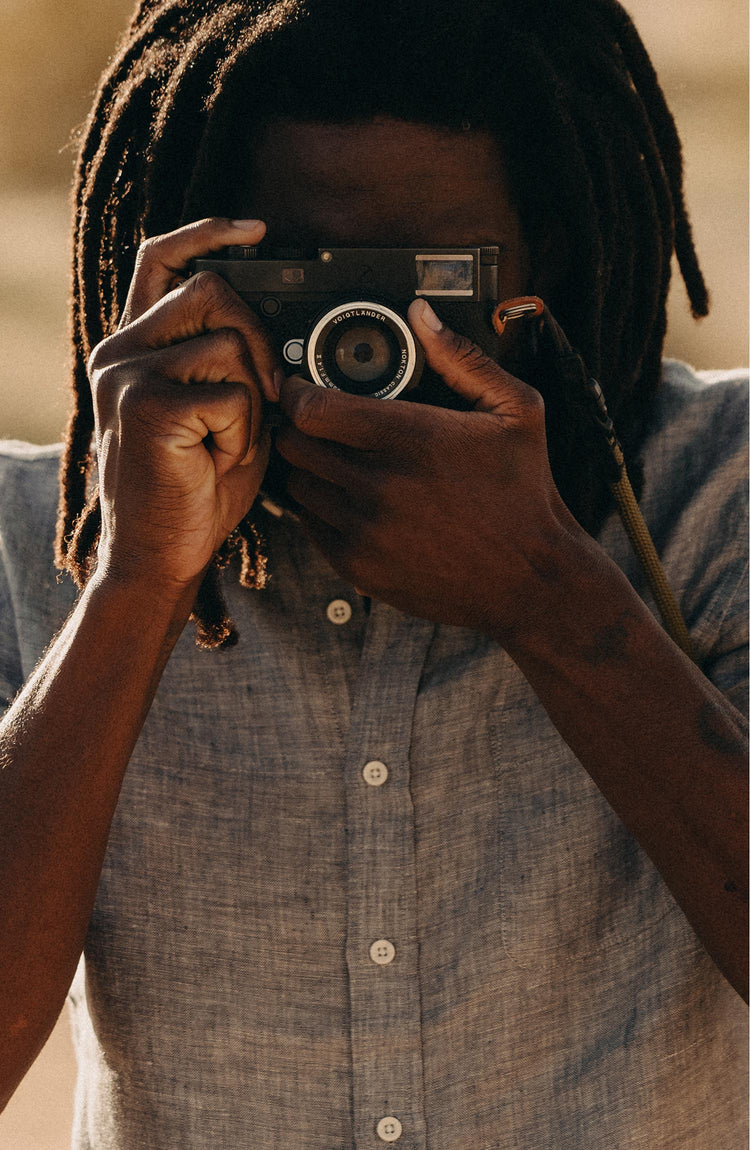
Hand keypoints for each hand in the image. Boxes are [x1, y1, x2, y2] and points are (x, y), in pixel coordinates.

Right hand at [87, 218, 276, 595]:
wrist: (161, 555)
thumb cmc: (196, 489)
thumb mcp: (221, 413)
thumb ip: (234, 362)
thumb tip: (275, 324)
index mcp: (134, 347)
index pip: (161, 260)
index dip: (208, 233)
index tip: (256, 230)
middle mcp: (120, 351)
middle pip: (213, 291)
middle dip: (258, 339)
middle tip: (264, 397)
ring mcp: (126, 376)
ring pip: (229, 343)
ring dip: (252, 397)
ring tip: (226, 440)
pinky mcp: (146, 407)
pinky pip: (232, 394)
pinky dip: (243, 433)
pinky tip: (217, 459)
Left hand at [276, 298, 584, 638]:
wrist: (529, 579)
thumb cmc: (524, 493)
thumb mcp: (516, 412)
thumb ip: (462, 358)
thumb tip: (421, 314)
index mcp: (411, 438)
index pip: (311, 408)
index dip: (297, 391)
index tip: (300, 386)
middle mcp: (379, 485)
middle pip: (294, 444)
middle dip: (299, 426)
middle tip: (316, 421)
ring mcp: (364, 529)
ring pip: (297, 485)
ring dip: (307, 468)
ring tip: (335, 460)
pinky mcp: (358, 566)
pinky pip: (310, 526)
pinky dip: (320, 509)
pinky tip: (350, 499)